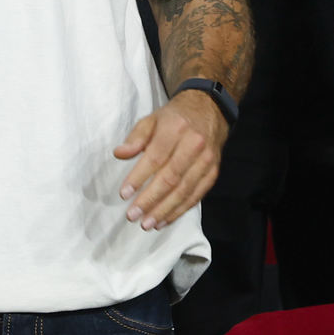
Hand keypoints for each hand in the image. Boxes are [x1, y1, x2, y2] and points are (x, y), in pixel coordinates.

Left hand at [115, 90, 227, 229]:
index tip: (124, 194)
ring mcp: (206, 160)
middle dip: (150, 200)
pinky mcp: (213, 171)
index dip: (139, 177)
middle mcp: (194, 144)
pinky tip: (164, 220)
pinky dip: (180, 210)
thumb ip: (136, 137)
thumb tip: (119, 154)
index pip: (156, 157)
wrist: (210, 110)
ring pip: (184, 190)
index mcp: (176, 129)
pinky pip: (197, 195)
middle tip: (132, 215)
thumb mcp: (152, 119)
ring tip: (146, 224)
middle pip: (171, 178)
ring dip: (164, 210)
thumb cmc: (175, 118)